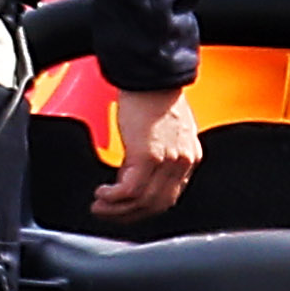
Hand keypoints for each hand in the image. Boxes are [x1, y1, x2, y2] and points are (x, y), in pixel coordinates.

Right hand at [89, 87, 201, 222]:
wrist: (152, 76)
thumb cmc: (155, 94)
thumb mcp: (167, 129)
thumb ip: (158, 151)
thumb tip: (134, 169)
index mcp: (190, 156)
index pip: (170, 195)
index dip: (146, 205)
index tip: (128, 207)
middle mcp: (183, 162)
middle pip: (157, 204)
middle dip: (130, 215)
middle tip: (109, 214)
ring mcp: (167, 162)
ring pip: (142, 202)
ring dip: (117, 209)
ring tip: (100, 206)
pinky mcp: (148, 157)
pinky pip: (130, 190)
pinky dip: (114, 197)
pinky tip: (103, 194)